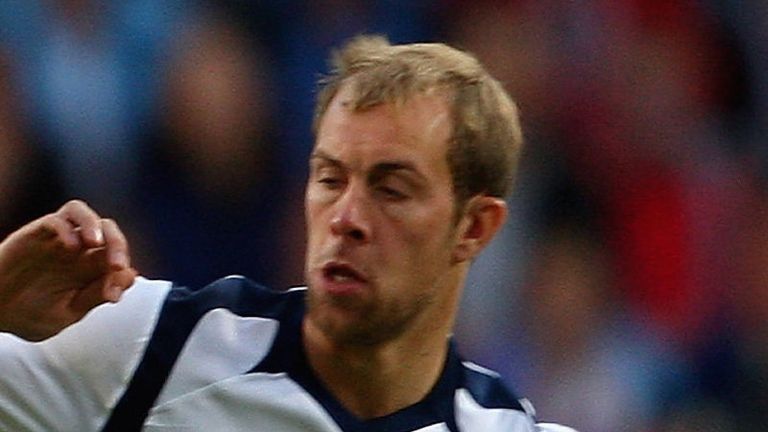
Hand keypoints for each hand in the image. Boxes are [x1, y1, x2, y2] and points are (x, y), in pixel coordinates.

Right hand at [0, 200, 136, 340]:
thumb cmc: (28, 314)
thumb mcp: (66, 313)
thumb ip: (95, 296)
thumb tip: (130, 277)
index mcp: (88, 269)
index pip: (117, 258)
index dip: (123, 273)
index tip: (115, 293)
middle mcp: (75, 250)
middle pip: (107, 229)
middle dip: (119, 244)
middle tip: (117, 265)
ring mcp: (54, 240)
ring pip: (81, 212)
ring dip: (95, 224)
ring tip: (96, 243)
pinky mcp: (33, 236)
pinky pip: (55, 220)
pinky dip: (66, 228)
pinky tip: (70, 247)